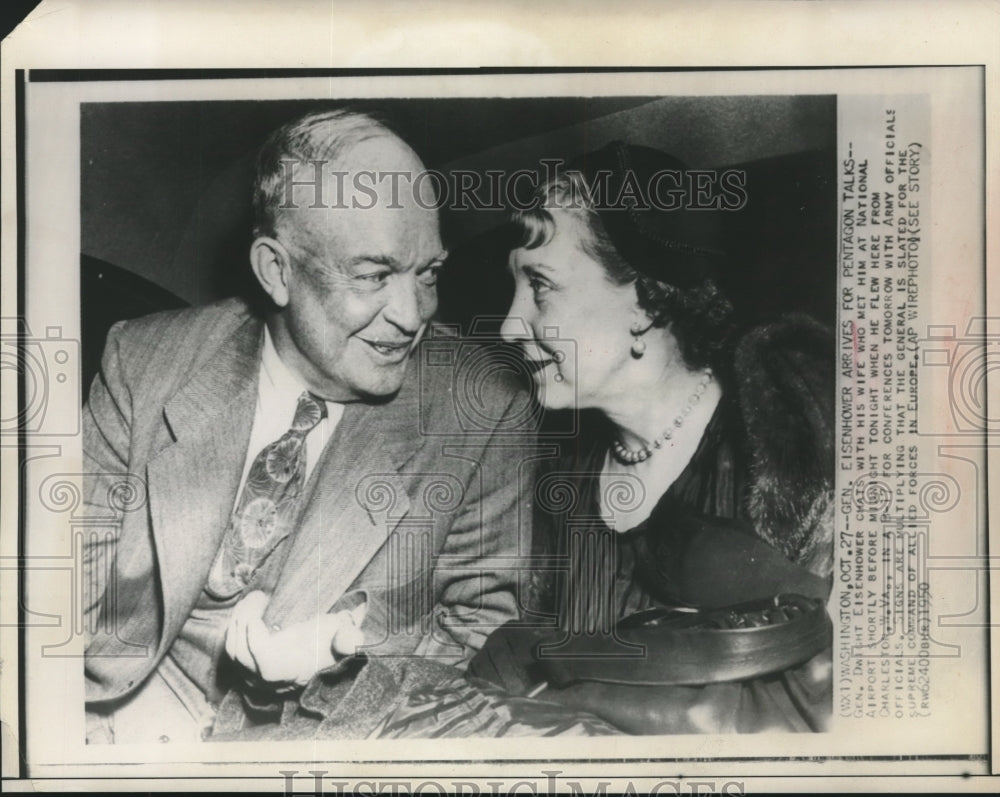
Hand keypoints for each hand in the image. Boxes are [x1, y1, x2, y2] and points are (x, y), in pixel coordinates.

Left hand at [224, 591, 366, 685]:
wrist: (321, 648)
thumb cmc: (332, 638)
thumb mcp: (345, 635)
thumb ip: (349, 638)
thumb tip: (350, 641)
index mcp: (292, 672)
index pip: (264, 665)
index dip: (255, 641)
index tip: (259, 615)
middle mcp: (269, 679)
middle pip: (241, 655)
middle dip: (245, 620)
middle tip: (259, 595)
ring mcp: (253, 674)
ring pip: (232, 649)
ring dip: (238, 619)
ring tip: (254, 598)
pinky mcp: (244, 666)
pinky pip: (230, 646)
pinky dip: (235, 625)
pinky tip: (249, 608)